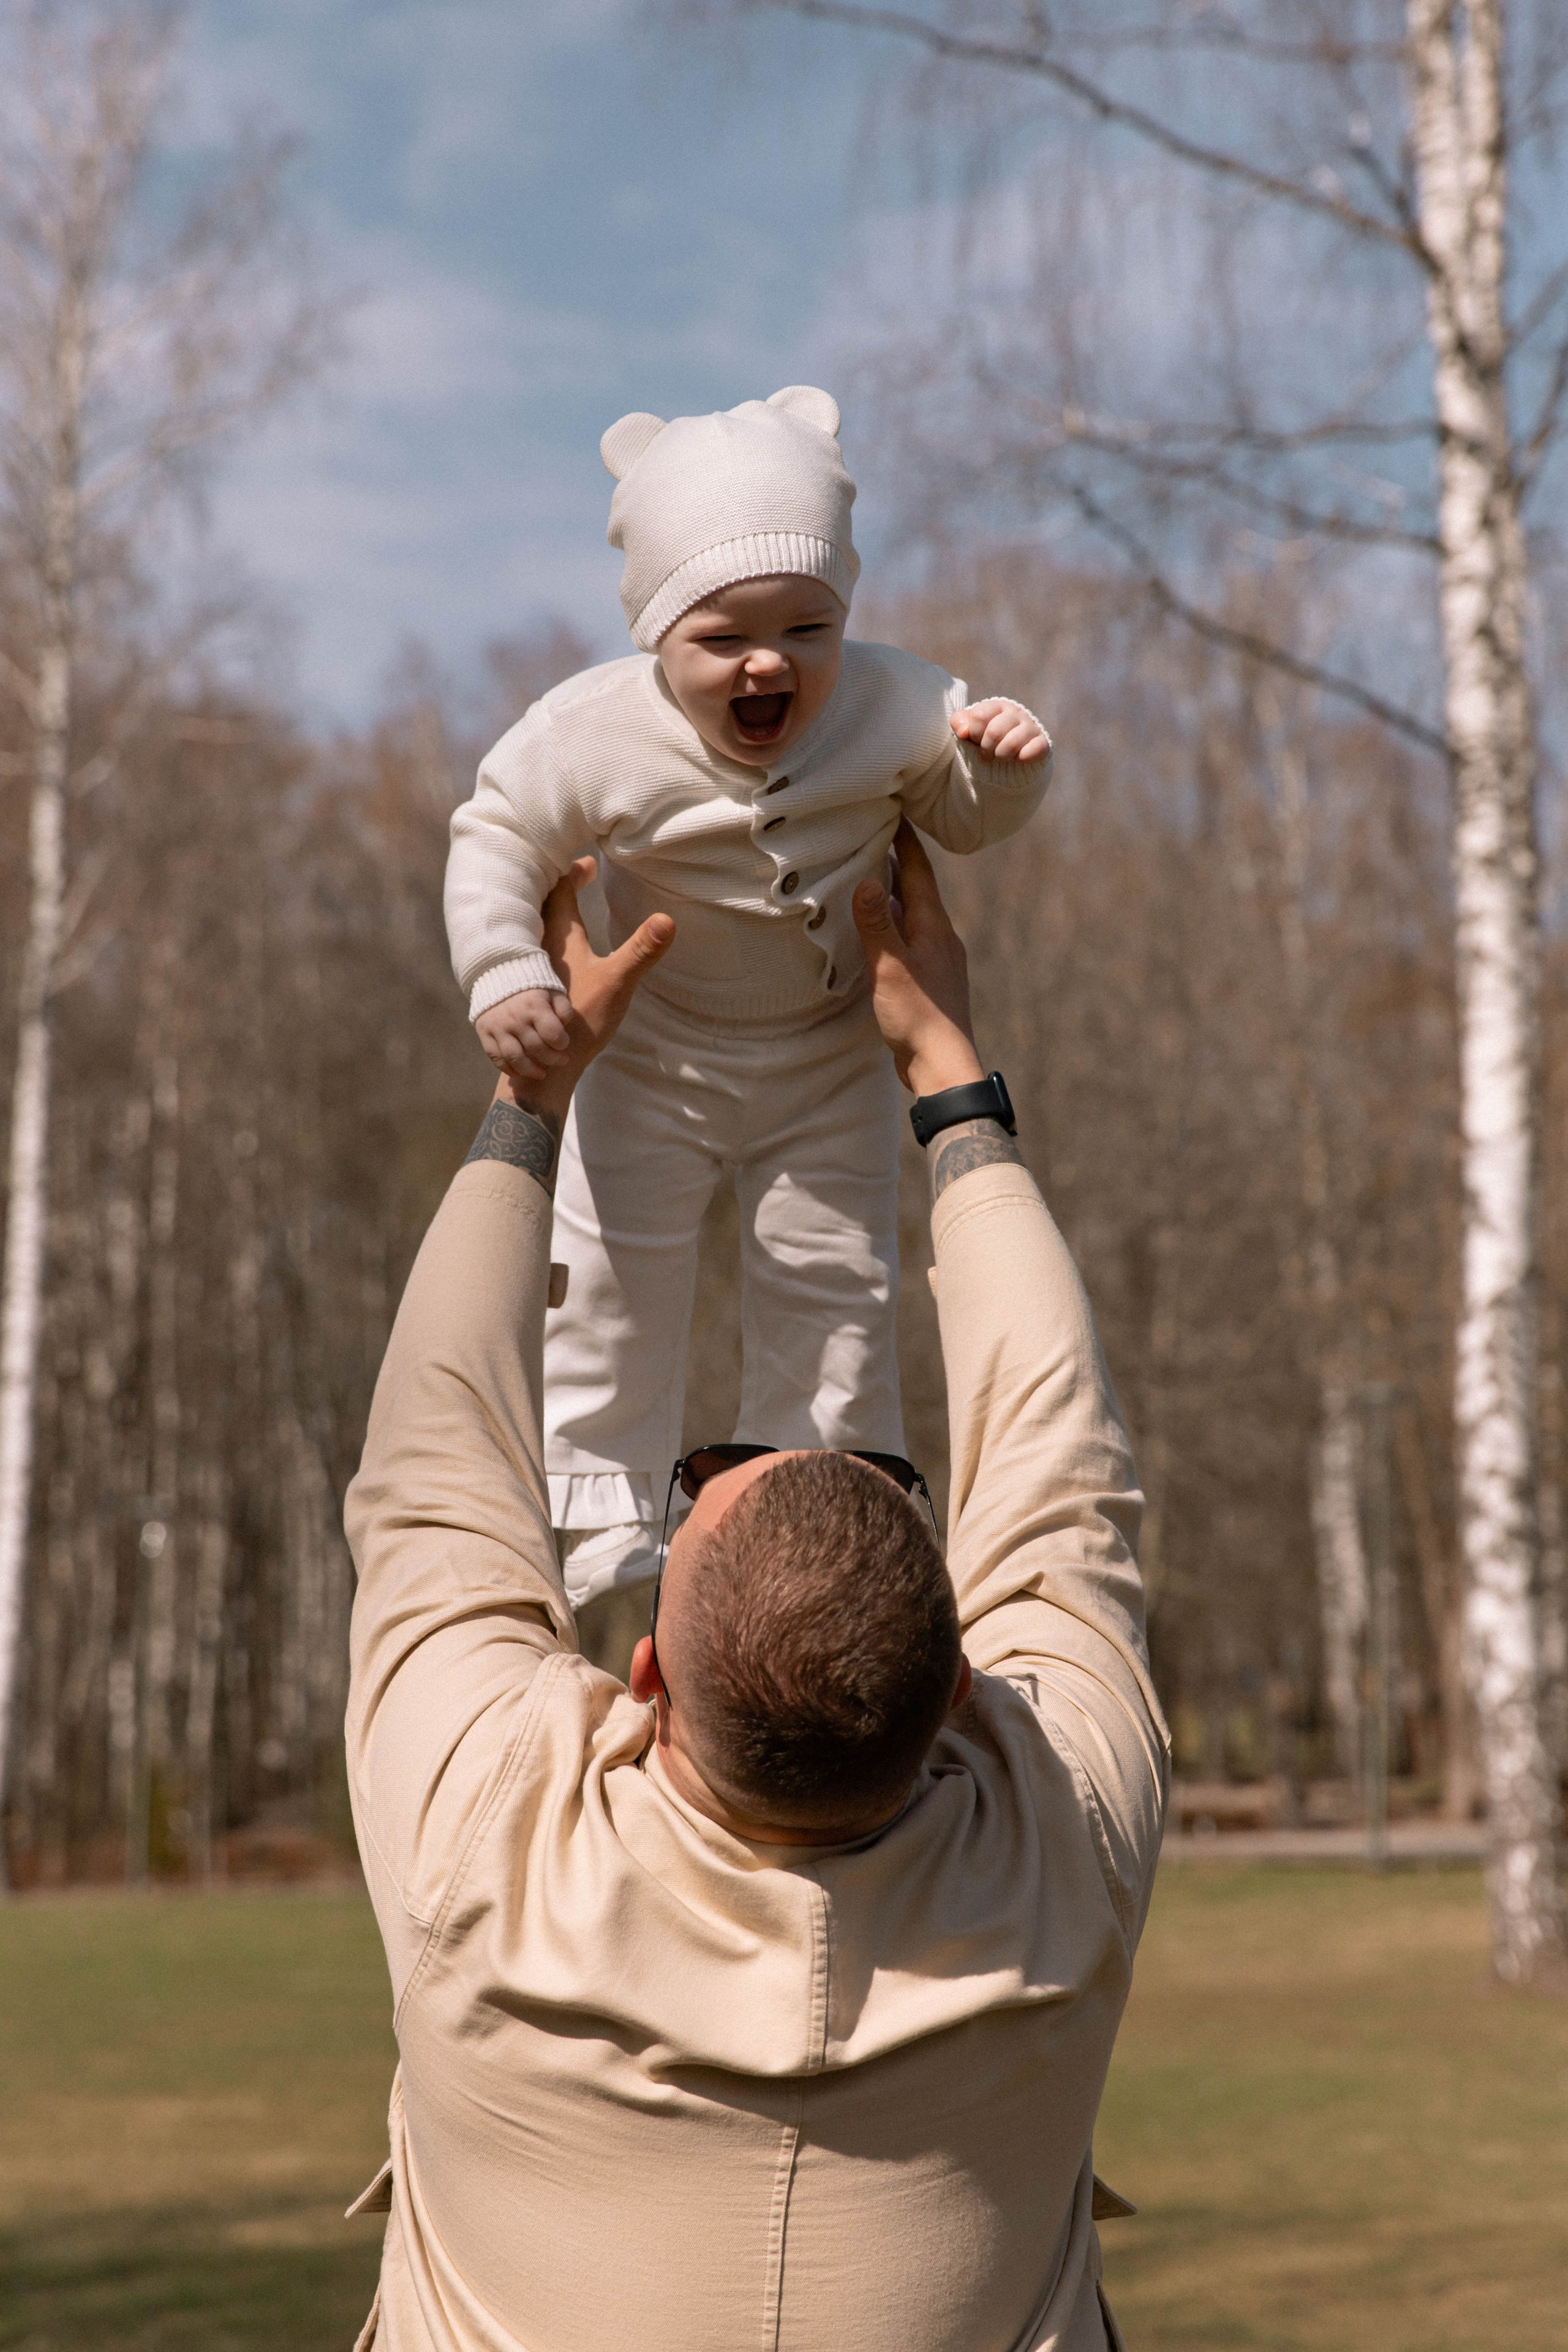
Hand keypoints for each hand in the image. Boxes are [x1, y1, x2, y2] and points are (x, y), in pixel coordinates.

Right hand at [476, 986, 573, 1084]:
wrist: (498, 974)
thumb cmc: (532, 988)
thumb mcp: (553, 991)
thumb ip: (563, 1009)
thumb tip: (564, 1027)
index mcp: (534, 1006)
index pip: (552, 1034)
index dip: (562, 1043)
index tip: (564, 1044)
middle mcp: (515, 1018)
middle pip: (536, 1049)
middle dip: (553, 1059)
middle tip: (561, 1060)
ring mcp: (498, 1027)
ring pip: (515, 1057)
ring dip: (531, 1070)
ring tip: (542, 1074)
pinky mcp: (484, 1032)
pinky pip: (495, 1057)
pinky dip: (507, 1069)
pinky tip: (519, 1073)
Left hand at [500, 859, 673, 1121]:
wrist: (545, 1065)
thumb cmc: (579, 1020)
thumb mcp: (617, 982)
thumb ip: (641, 951)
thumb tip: (667, 920)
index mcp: (559, 936)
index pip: (562, 889)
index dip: (575, 871)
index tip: (589, 862)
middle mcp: (541, 945)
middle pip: (544, 903)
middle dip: (559, 885)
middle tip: (575, 874)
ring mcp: (534, 966)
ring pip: (535, 926)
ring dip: (550, 911)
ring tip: (564, 903)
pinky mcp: (532, 986)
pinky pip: (534, 948)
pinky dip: (546, 936)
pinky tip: (558, 952)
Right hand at [852, 821, 983, 1097]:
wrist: (943, 1066)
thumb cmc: (918, 1016)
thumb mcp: (891, 967)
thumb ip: (878, 924)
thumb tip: (870, 878)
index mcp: (934, 927)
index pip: (920, 872)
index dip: (907, 842)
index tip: (895, 811)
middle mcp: (941, 937)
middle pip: (918, 890)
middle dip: (898, 863)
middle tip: (875, 836)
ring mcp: (938, 959)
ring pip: (914, 915)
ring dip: (894, 895)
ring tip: (870, 877)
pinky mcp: (930, 980)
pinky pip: (910, 939)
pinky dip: (893, 925)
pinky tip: (878, 932)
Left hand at [950, 698, 1049, 763]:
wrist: (1010, 755)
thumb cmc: (986, 738)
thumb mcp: (969, 728)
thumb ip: (959, 722)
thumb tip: (963, 731)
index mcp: (997, 705)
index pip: (979, 716)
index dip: (973, 733)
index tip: (975, 739)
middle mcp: (1015, 713)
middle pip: (994, 732)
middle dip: (985, 748)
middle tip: (986, 753)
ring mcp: (1030, 727)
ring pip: (1011, 744)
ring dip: (1000, 756)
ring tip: (1000, 756)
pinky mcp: (1042, 743)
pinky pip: (1031, 751)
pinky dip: (1020, 759)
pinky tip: (1017, 759)